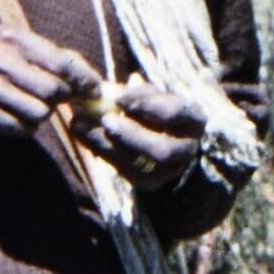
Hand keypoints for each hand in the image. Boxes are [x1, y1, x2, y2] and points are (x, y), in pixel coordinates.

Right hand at [0, 20, 103, 141]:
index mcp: (11, 36)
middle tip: (52, 101)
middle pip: (54, 90)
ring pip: (39, 113)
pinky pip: (19, 127)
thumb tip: (91, 77)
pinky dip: (20, 127)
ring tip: (23, 107)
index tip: (94, 91)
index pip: (61, 60)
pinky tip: (6, 116)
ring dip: (38, 116)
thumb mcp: (11, 45)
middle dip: (59, 100)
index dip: (84, 79)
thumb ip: (49, 56)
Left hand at [82, 78, 212, 172]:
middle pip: (161, 149)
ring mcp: (167, 170)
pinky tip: (80, 132)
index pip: (175, 112)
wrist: (164, 139)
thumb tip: (107, 92)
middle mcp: (187, 149)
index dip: (146, 104)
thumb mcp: (154, 97)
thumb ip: (136, 94)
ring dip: (109, 145)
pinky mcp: (148, 181)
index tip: (119, 97)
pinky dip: (99, 150)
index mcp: (193, 120)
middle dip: (131, 134)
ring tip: (82, 125)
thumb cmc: (157, 110)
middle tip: (105, 120)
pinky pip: (123, 169)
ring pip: (140, 164)